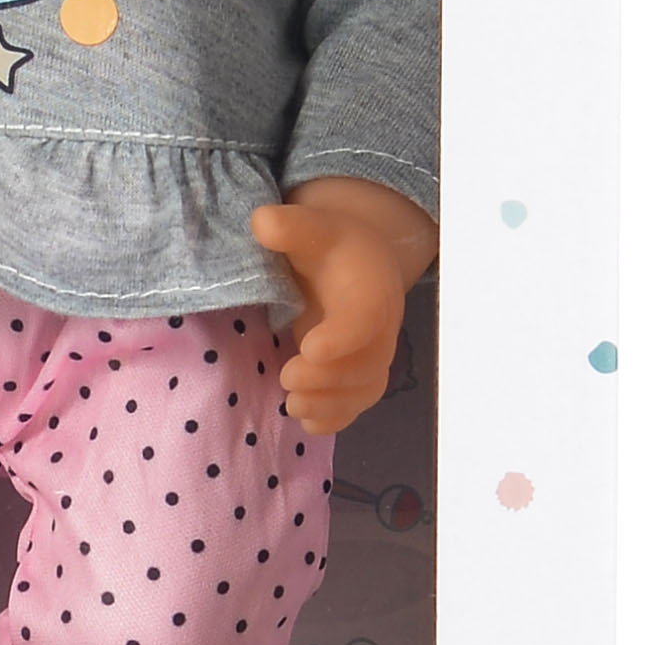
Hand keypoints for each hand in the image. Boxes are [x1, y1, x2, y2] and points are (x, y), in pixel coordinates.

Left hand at [247, 177, 436, 435]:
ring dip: (329, 404)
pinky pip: (355, 405)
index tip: (310, 347)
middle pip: (365, 364)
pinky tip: (307, 422)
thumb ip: (290, 226)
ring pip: (362, 391)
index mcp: (372, 289)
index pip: (366, 318)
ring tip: (292, 404)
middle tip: (288, 376)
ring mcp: (372, 355)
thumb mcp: (313, 227)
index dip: (342, 338)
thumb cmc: (331, 246)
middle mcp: (382, 328)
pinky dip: (334, 419)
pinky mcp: (360, 376)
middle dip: (327, 378)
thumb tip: (262, 222)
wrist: (358, 264)